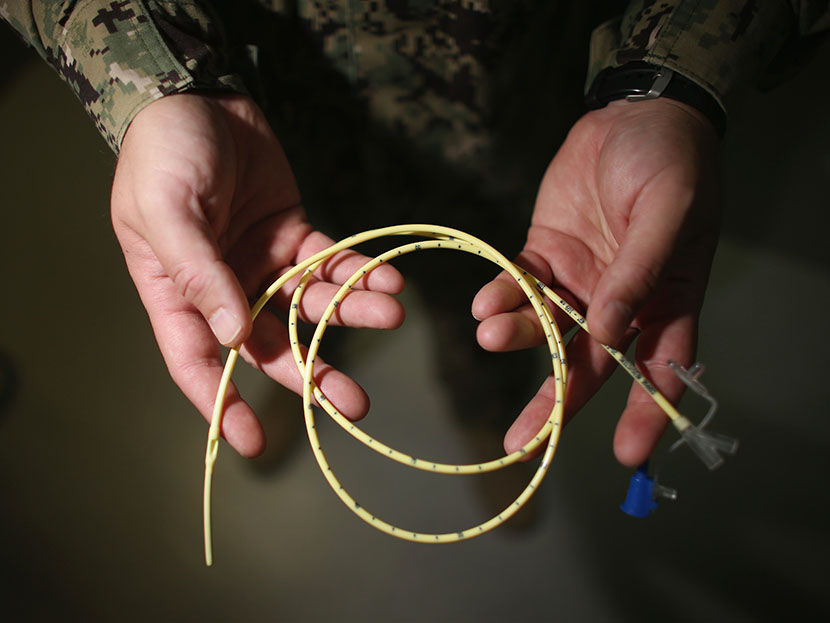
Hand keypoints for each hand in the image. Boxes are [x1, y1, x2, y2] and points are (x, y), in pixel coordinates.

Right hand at [111, 93, 403, 456]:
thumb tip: (233, 339)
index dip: (222, 404)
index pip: (197, 362)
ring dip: (351, 314)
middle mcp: (223, 288)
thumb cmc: (162, 154)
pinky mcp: (297, 235)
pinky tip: (389, 282)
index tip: (253, 443)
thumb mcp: (166, 212)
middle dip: (311, 373)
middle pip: (268, 345)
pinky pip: (332, 263)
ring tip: (391, 316)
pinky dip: (360, 273)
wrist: (198, 95)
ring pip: (310, 305)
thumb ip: (199, 274)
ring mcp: (263, 263)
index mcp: (176, 292)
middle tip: (353, 404)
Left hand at [472, 98, 720, 465]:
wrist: (631, 115)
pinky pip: (519, 284)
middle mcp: (622, 302)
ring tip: (491, 336)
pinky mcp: (544, 254)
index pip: (662, 368)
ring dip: (518, 337)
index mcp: (668, 299)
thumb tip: (612, 331)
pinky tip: (484, 307)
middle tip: (523, 442)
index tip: (626, 453)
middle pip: (590, 365)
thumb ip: (640, 271)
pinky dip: (501, 297)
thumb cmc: (669, 162)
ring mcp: (579, 281)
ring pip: (547, 328)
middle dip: (557, 404)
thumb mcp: (667, 212)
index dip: (645, 412)